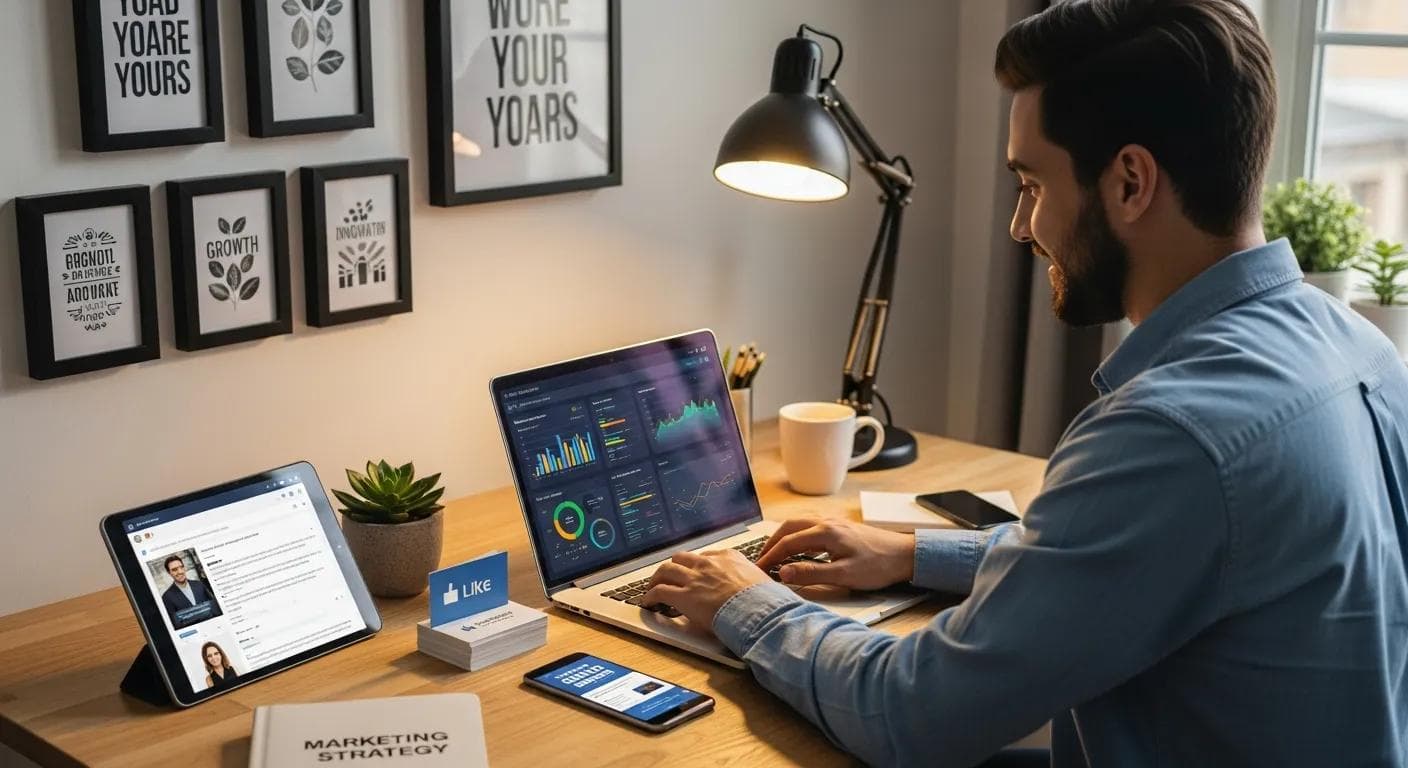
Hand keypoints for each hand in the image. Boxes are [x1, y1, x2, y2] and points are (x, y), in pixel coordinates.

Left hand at [643, 549, 771, 630]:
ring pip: (666, 570)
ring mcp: (694, 579)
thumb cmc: (765, 601)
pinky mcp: (684, 596)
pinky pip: (660, 591)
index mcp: (729, 557)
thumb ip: (754, 582)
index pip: (706, 556)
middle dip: (674, 566)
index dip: (697, 565)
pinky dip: (651, 595)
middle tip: (670, 574)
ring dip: (658, 577)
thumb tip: (762, 590)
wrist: (758, 610)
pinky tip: (649, 601)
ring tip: (653, 585)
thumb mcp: (762, 582)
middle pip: (682, 558)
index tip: (695, 571)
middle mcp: (708, 564)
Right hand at [754, 518, 914, 590]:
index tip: (758, 569)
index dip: (770, 557)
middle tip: (761, 559)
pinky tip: (798, 546)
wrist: (905, 555)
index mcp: (825, 532)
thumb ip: (811, 573)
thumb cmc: (878, 565)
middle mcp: (826, 522)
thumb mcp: (844, 575)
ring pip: (799, 524)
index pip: (788, 543)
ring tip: (774, 552)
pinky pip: (809, 526)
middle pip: (789, 527)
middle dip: (771, 543)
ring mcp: (834, 522)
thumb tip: (783, 572)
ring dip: (783, 537)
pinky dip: (796, 535)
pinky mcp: (840, 527)